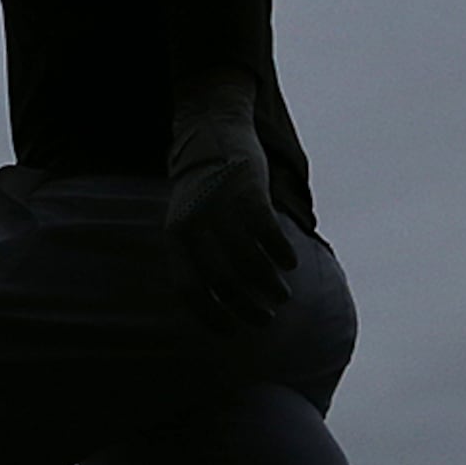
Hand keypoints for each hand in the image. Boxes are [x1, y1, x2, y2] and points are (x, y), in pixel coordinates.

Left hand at [166, 74, 296, 329]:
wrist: (211, 132)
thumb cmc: (203, 191)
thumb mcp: (186, 221)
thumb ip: (195, 255)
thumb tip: (216, 303)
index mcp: (175, 236)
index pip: (188, 289)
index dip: (210, 316)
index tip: (232, 332)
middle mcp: (195, 224)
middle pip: (223, 281)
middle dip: (248, 307)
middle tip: (266, 319)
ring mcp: (222, 207)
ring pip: (248, 261)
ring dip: (269, 285)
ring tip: (282, 294)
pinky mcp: (248, 191)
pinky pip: (267, 233)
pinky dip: (280, 253)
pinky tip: (290, 263)